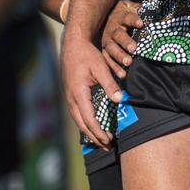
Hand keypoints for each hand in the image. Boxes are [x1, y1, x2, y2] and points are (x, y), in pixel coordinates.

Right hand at [60, 31, 119, 148]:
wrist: (72, 43)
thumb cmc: (87, 54)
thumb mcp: (100, 68)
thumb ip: (110, 85)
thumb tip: (121, 100)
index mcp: (78, 93)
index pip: (89, 119)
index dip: (99, 132)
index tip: (109, 141)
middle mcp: (71, 98)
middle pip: (82, 124)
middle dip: (94, 137)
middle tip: (107, 147)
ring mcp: (68, 96)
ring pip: (78, 120)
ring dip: (89, 132)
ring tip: (100, 141)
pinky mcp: (70, 93)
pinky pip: (76, 113)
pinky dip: (85, 123)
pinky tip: (92, 125)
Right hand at [100, 0, 142, 78]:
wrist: (105, 15)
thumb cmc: (124, 13)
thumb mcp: (129, 6)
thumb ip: (138, 8)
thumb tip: (150, 9)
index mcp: (120, 17)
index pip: (127, 18)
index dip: (134, 20)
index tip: (141, 23)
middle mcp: (112, 29)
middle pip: (118, 35)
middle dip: (125, 42)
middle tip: (133, 48)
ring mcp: (107, 40)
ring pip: (112, 48)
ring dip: (119, 56)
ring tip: (128, 63)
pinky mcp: (104, 50)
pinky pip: (107, 59)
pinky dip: (114, 67)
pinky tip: (122, 74)